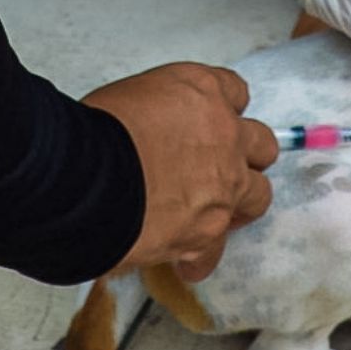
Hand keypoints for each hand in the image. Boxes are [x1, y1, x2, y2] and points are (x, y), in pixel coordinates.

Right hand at [86, 63, 278, 279]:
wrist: (89, 177)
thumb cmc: (95, 133)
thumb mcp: (128, 98)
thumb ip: (157, 114)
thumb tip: (148, 136)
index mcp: (202, 91)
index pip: (234, 92)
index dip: (223, 111)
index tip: (214, 122)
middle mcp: (225, 135)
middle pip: (261, 145)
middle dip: (245, 157)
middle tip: (223, 168)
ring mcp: (224, 185)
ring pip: (259, 195)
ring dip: (239, 203)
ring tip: (214, 213)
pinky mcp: (210, 230)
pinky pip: (219, 249)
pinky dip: (202, 255)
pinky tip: (185, 258)